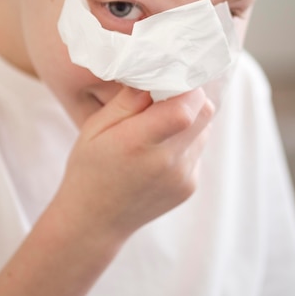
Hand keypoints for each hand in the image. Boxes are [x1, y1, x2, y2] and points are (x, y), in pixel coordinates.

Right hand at [53, 86, 214, 242]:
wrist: (95, 221)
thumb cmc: (89, 168)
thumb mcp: (96, 127)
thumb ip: (128, 101)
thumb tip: (155, 74)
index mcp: (137, 143)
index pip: (186, 108)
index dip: (184, 86)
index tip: (169, 78)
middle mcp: (167, 162)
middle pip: (204, 113)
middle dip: (190, 97)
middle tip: (166, 96)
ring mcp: (182, 177)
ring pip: (205, 129)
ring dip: (190, 119)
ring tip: (161, 125)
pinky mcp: (190, 187)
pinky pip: (198, 150)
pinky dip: (186, 140)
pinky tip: (160, 149)